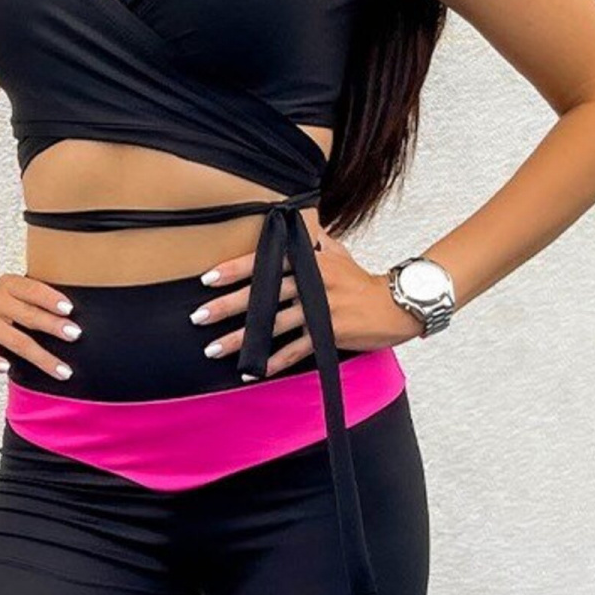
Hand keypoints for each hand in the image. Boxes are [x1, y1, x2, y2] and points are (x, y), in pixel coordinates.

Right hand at [0, 272, 82, 378]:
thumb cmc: (1, 315)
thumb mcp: (16, 299)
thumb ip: (37, 304)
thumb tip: (74, 322)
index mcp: (7, 286)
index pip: (31, 289)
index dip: (50, 298)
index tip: (69, 309)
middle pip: (27, 314)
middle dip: (53, 325)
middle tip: (75, 334)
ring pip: (15, 340)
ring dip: (41, 357)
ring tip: (62, 370)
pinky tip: (7, 367)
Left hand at [187, 232, 424, 377]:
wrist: (396, 304)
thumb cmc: (360, 279)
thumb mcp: (337, 252)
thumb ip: (311, 241)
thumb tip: (291, 223)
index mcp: (309, 259)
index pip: (266, 261)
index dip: (234, 270)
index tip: (206, 279)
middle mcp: (312, 280)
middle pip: (262, 294)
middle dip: (227, 306)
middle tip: (198, 317)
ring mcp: (321, 307)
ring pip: (273, 325)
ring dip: (241, 339)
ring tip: (213, 349)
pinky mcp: (330, 332)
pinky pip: (296, 349)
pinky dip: (273, 361)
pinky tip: (252, 370)